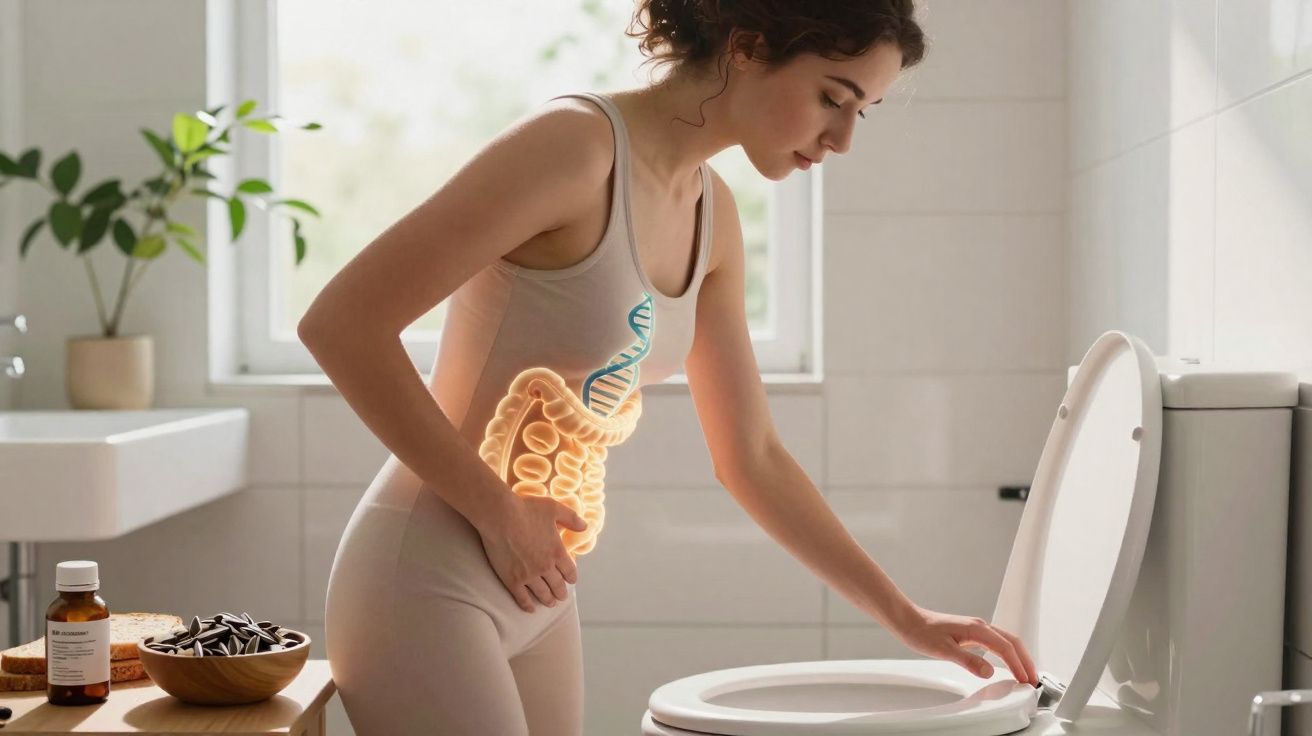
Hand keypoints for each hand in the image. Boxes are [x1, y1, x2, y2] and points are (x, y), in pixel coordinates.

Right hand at [476, 493, 586, 611]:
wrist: (500, 516)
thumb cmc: (527, 509)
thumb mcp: (554, 508)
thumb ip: (572, 518)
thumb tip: (586, 527)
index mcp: (557, 551)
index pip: (570, 571)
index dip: (571, 577)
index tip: (571, 580)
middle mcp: (545, 566)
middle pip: (557, 585)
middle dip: (561, 592)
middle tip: (562, 596)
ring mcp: (529, 575)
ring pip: (542, 594)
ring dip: (548, 600)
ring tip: (550, 603)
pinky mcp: (512, 580)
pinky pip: (522, 597)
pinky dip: (527, 605)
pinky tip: (530, 609)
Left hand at [890, 604, 1038, 685]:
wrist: (909, 620)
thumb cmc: (922, 632)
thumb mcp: (944, 650)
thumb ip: (968, 661)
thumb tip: (989, 671)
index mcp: (977, 629)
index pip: (1005, 648)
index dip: (1018, 665)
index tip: (1025, 679)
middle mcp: (980, 626)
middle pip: (1012, 641)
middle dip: (1025, 660)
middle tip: (1033, 678)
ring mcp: (976, 628)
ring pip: (1006, 640)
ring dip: (1018, 656)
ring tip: (1025, 672)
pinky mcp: (971, 632)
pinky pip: (997, 642)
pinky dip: (1007, 653)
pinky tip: (1006, 662)